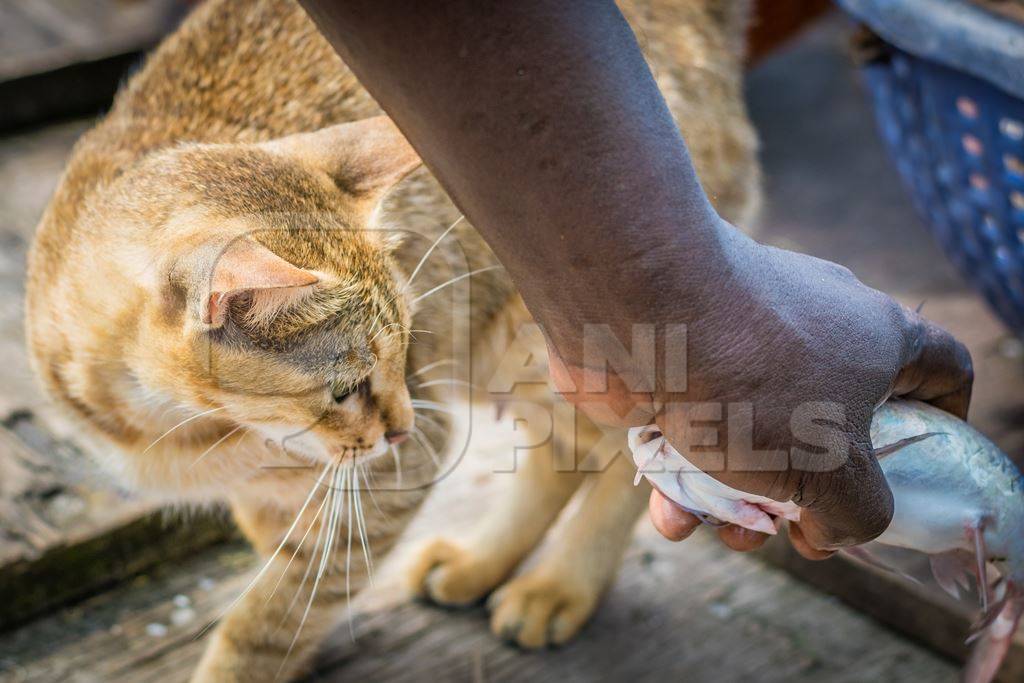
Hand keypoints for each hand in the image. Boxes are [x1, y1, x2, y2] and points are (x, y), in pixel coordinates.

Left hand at [548, 221, 972, 556]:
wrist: (636, 313)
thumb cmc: (754, 378)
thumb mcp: (834, 467)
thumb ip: (858, 512)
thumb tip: (830, 532)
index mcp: (876, 339)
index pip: (943, 368)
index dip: (946, 419)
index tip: (918, 470)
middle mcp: (813, 333)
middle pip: (835, 428)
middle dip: (812, 495)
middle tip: (791, 528)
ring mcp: (741, 346)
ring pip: (756, 441)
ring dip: (738, 500)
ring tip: (723, 530)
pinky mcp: (680, 367)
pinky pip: (694, 433)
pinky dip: (683, 480)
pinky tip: (670, 514)